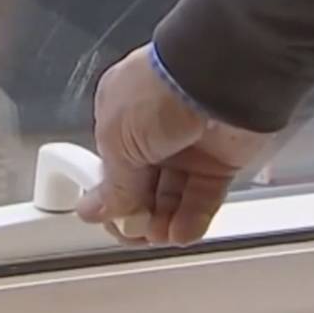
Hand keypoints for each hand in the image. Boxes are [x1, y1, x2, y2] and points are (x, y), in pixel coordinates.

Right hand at [75, 45, 275, 246]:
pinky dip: (192, 219)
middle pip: (142, 187)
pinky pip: (203, 198)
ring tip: (158, 235)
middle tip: (134, 232)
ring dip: (164, 222)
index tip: (109, 220)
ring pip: (173, 197)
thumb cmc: (160, 92)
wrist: (216, 77)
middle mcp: (153, 131)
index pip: (111, 169)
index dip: (111, 198)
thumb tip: (93, 210)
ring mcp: (188, 145)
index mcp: (120, 117)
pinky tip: (180, 232)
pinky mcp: (221, 159)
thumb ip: (111, 184)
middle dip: (137, 215)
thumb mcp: (117, 141)